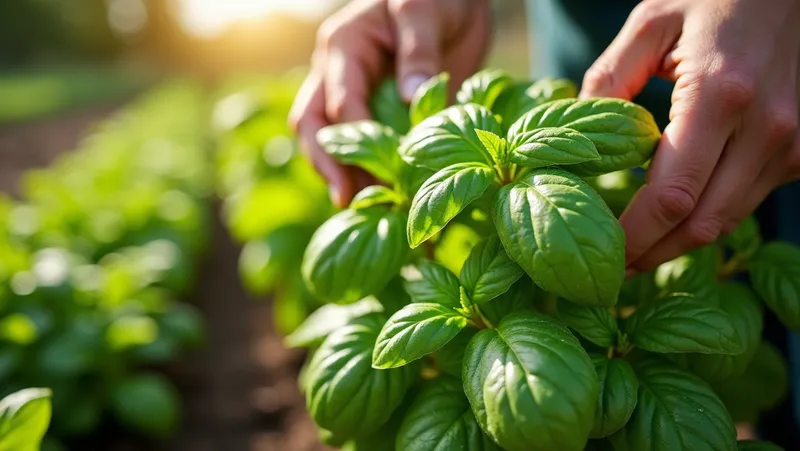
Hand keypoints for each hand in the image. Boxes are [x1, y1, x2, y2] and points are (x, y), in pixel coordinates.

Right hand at [290, 0, 491, 207]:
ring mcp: (351, 93)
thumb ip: (419, 52)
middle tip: (348, 201)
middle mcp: (337, 73)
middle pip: (312, 125)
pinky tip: (382, 196)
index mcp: (344, 47)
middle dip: (327, 164)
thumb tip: (410, 98)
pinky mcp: (373, 110)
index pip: (340, 103)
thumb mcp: (426, 10)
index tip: (372, 177)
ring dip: (342, 172)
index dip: (353, 143)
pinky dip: (364, 169)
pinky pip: (358, 143)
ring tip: (365, 209)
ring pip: (326, 138)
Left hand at [579, 0, 799, 271]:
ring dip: (678, 244)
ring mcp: (792, 145)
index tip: (600, 252)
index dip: (634, 236)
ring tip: (635, 251)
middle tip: (610, 269)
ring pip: (727, 221)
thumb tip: (580, 142)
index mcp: (721, 97)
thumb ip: (607, 81)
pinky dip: (707, 217)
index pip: (671, 197)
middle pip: (702, 224)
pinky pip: (746, 201)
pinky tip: (673, 219)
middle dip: (652, 255)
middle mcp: (766, 129)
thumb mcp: (649, 24)